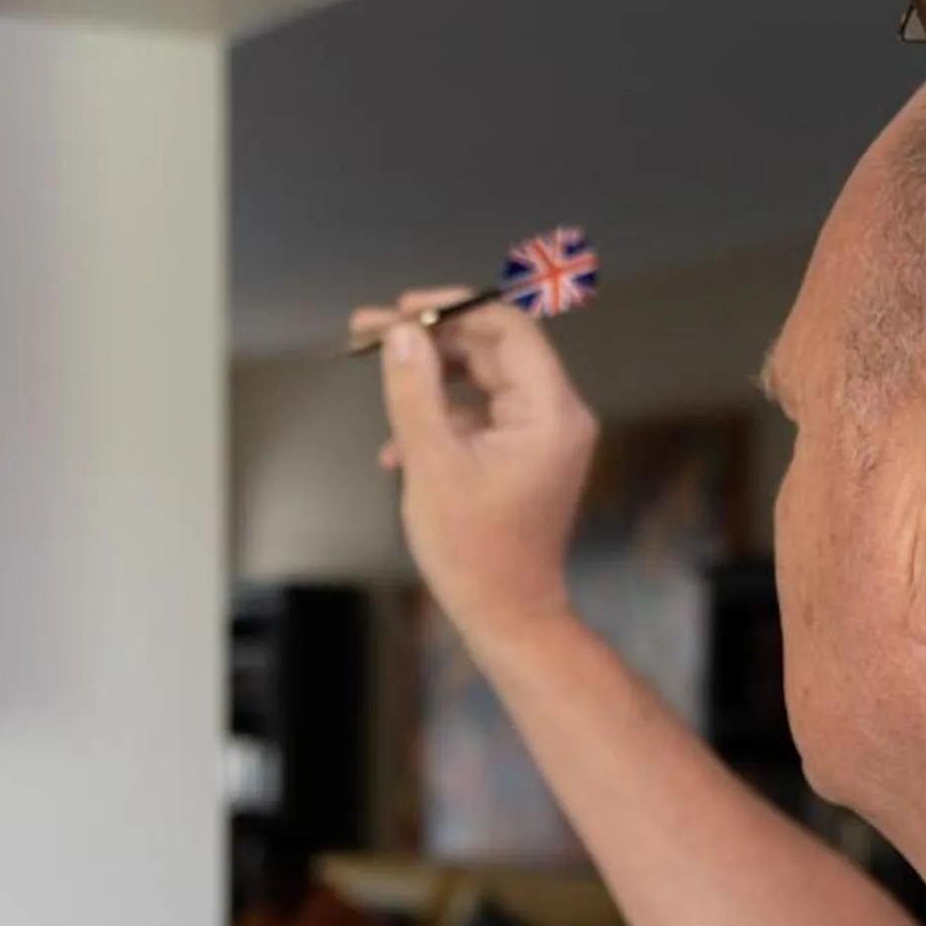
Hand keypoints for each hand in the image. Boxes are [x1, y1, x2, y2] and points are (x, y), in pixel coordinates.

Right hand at [352, 289, 598, 646]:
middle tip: (370, 333)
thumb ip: (413, 391)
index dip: (450, 309)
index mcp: (549, 411)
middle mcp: (556, 415)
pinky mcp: (524, 456)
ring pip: (481, 381)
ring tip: (380, 384)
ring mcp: (542, 436)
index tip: (399, 310)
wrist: (506, 615)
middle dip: (430, 340)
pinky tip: (398, 449)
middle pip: (491, 349)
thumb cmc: (475, 551)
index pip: (506, 328)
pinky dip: (441, 420)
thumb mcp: (432, 464)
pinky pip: (480, 416)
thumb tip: (399, 334)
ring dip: (428, 382)